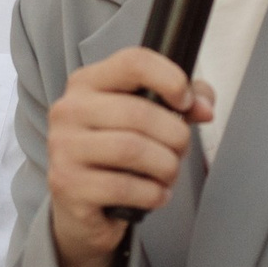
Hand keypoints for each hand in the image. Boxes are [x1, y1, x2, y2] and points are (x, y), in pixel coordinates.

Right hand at [44, 46, 212, 266]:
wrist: (77, 204)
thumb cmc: (115, 153)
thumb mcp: (145, 116)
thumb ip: (181, 100)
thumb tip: (204, 107)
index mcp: (87, 82)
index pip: (134, 62)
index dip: (171, 79)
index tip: (186, 102)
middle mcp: (69, 110)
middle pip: (139, 112)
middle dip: (175, 136)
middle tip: (180, 150)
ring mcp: (64, 148)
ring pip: (132, 150)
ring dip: (166, 166)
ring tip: (168, 173)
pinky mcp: (68, 185)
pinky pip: (124, 187)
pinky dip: (152, 194)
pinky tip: (156, 194)